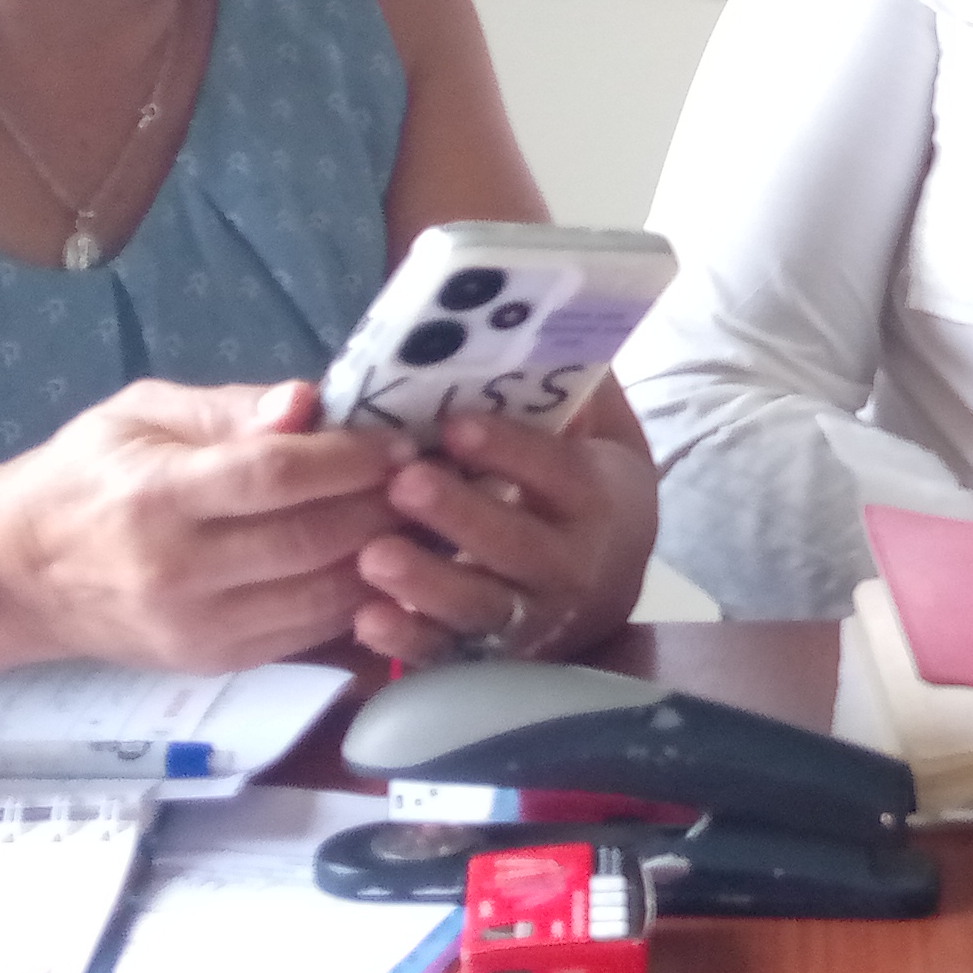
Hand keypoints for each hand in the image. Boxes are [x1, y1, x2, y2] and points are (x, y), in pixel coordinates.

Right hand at [0, 379, 407, 669]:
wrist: (20, 574)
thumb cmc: (87, 476)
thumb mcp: (142, 416)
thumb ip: (230, 408)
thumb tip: (310, 401)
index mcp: (156, 498)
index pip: (275, 477)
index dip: (350, 458)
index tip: (398, 439)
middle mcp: (178, 572)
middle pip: (312, 541)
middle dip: (384, 507)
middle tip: (431, 478)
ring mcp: (199, 628)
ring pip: (325, 596)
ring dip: (387, 557)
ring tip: (424, 519)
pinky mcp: (217, 662)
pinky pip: (312, 633)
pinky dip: (360, 599)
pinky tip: (386, 563)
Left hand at [354, 406, 655, 666]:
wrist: (605, 580)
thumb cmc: (581, 482)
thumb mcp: (599, 430)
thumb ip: (571, 382)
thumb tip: (540, 318)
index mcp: (603, 496)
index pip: (560, 471)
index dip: (510, 450)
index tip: (454, 425)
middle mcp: (577, 564)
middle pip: (519, 545)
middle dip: (461, 516)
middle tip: (404, 484)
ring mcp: (535, 616)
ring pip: (484, 605)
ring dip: (428, 583)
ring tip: (373, 556)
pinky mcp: (493, 654)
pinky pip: (450, 654)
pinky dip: (409, 641)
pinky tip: (367, 618)